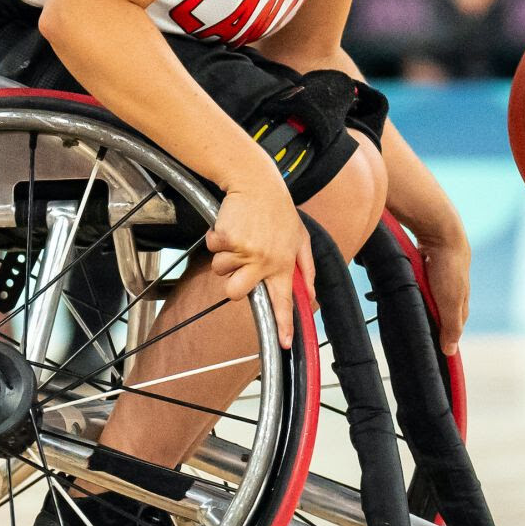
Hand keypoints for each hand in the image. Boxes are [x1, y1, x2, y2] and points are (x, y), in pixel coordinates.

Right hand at [207, 173, 314, 349]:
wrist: (257, 183)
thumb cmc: (278, 211)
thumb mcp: (300, 238)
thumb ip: (306, 268)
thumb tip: (311, 293)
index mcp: (284, 263)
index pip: (285, 299)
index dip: (285, 323)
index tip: (284, 342)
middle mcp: (265, 260)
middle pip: (237, 294)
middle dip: (233, 284)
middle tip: (239, 266)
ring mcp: (245, 250)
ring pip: (221, 270)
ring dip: (225, 256)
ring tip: (240, 237)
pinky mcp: (228, 239)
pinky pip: (213, 248)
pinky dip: (217, 237)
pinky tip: (231, 225)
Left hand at [414, 223, 470, 355]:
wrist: (441, 232)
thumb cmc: (448, 267)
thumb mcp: (450, 301)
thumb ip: (451, 326)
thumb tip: (450, 352)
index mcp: (462, 299)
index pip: (456, 324)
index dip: (448, 336)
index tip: (438, 350)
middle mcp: (453, 287)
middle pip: (443, 310)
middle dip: (434, 321)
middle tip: (420, 334)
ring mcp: (441, 274)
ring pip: (431, 296)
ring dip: (422, 303)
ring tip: (408, 314)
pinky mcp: (428, 263)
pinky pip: (420, 282)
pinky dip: (415, 288)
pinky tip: (406, 290)